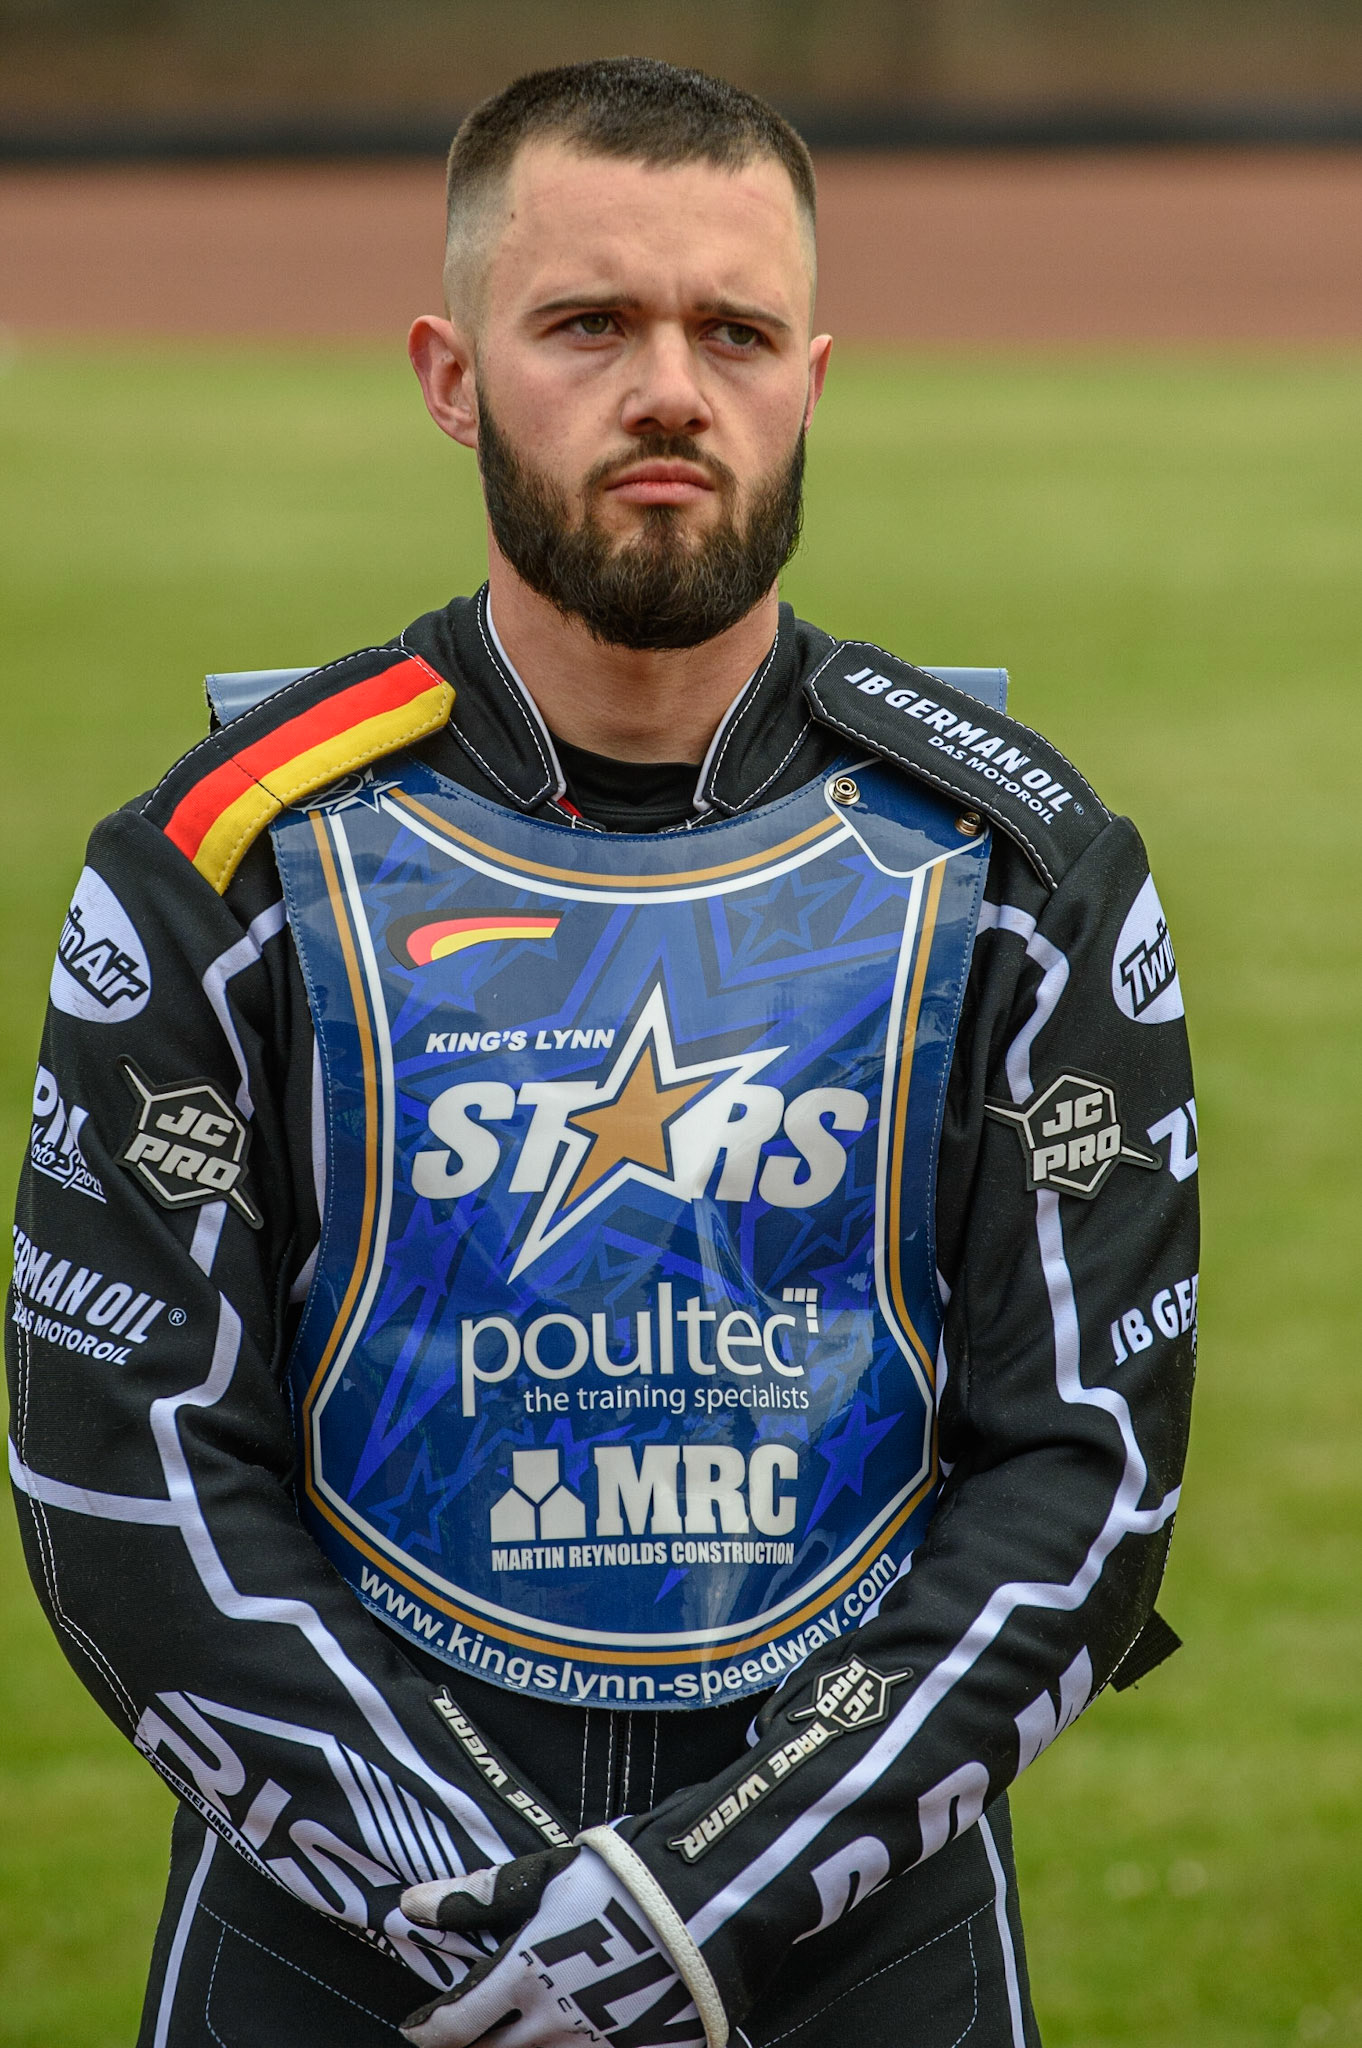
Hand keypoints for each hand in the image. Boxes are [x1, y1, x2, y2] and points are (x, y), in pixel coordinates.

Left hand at [399, 1844, 705, 2046]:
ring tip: (527, 2033)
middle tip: (468, 2038)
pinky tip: (576, 2040)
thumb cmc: (624, 1881)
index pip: (453, 2025)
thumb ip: (477, 1897)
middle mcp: (550, 2025)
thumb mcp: (548, 1875)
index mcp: (522, 1976)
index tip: (419, 2030)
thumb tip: (410, 1906)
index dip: (428, 2031)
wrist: (711, 1908)